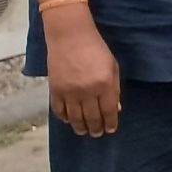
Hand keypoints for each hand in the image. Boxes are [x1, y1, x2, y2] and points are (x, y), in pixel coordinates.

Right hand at [43, 9, 120, 136]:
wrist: (70, 37)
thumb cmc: (97, 50)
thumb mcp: (113, 67)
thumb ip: (115, 89)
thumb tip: (116, 109)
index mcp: (105, 85)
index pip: (109, 111)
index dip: (110, 123)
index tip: (110, 130)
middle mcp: (87, 91)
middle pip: (92, 117)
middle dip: (96, 128)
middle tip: (97, 134)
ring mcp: (69, 91)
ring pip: (75, 117)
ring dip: (80, 127)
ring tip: (84, 131)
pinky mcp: (55, 89)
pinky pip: (59, 110)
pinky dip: (64, 117)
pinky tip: (69, 120)